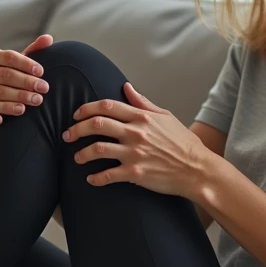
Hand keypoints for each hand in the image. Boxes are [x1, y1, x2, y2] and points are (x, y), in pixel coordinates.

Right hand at [0, 35, 53, 126]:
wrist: (2, 96)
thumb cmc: (16, 76)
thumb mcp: (24, 63)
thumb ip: (35, 50)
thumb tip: (48, 38)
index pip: (8, 57)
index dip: (25, 63)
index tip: (41, 72)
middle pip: (3, 76)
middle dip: (25, 83)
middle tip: (43, 90)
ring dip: (12, 101)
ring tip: (29, 106)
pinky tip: (0, 120)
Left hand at [62, 82, 210, 196]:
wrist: (198, 169)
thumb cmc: (184, 143)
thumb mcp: (165, 117)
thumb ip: (143, 102)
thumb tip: (126, 87)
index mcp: (141, 117)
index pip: (106, 106)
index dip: (86, 109)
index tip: (76, 115)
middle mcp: (135, 133)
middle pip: (96, 125)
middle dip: (76, 129)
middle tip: (68, 135)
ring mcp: (134, 153)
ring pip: (97, 149)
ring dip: (82, 154)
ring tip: (77, 158)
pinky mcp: (135, 173)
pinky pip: (107, 175)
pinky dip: (95, 178)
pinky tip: (91, 179)